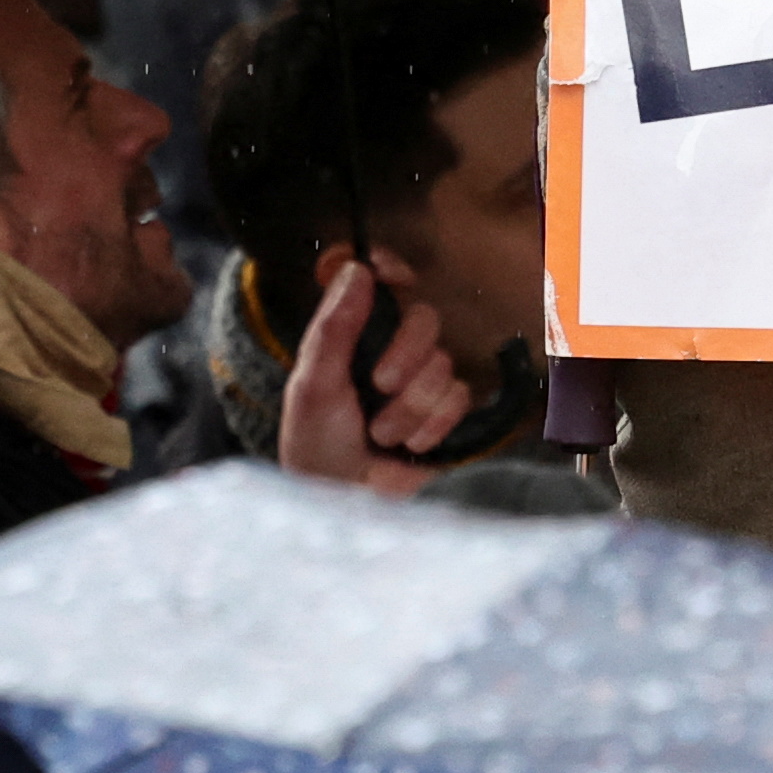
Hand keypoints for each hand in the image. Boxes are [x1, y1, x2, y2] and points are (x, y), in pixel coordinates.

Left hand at [275, 252, 464, 495]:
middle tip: (380, 385)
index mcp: (352, 337)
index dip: (391, 270)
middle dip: (405, 355)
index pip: (379, 284)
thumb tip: (357, 268)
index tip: (392, 274)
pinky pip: (460, 397)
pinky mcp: (445, 415)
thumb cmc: (315, 447)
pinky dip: (433, 423)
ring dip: (412, 404)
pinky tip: (411, 445)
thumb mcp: (313, 385)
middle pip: (424, 319)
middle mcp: (388, 353)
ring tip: (383, 433)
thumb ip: (334, 327)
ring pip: (443, 362)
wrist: (343, 504)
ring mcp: (419, 384)